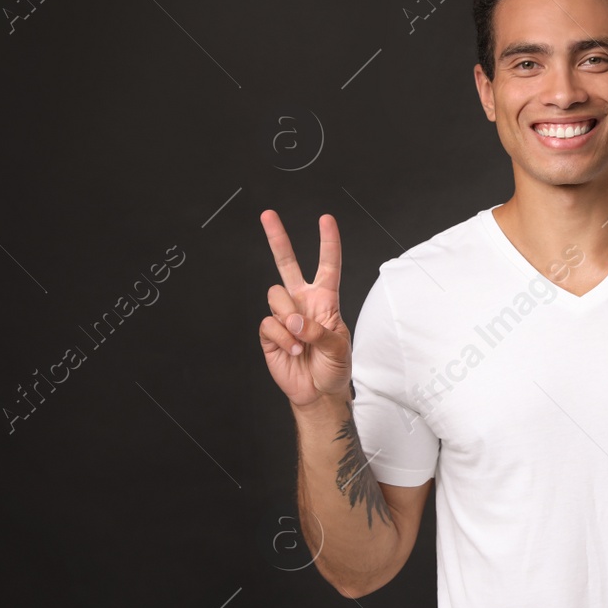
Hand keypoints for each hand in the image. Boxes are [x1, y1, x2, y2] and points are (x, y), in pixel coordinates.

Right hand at [259, 210, 351, 407]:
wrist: (318, 392)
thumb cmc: (334, 368)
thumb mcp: (340, 349)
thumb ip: (319, 331)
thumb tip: (295, 321)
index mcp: (325, 300)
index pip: (328, 266)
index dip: (328, 243)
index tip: (326, 220)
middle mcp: (302, 302)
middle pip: (287, 264)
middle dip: (277, 238)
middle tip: (268, 215)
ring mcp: (284, 316)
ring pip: (276, 296)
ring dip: (290, 319)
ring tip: (301, 341)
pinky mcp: (270, 333)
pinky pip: (269, 323)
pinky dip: (282, 338)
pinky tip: (292, 350)